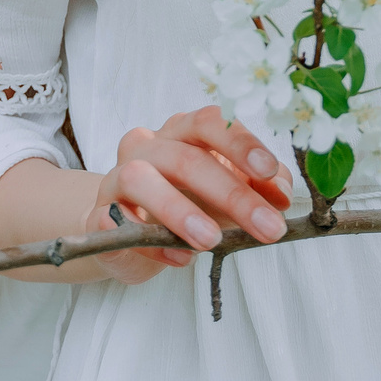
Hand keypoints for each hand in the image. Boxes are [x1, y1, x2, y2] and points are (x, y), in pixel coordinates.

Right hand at [87, 105, 294, 285]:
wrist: (126, 233)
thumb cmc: (185, 203)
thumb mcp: (226, 193)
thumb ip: (257, 186)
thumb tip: (282, 191)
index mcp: (183, 132)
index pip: (211, 122)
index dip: (242, 144)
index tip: (271, 173)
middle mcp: (148, 146)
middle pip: (186, 157)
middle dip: (233, 195)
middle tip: (268, 228)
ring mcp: (117, 177)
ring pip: (141, 178)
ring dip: (180, 210)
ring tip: (212, 241)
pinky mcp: (97, 214)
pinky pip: (117, 222)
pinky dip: (150, 241)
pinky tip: (178, 259)